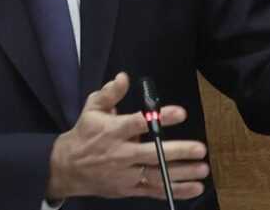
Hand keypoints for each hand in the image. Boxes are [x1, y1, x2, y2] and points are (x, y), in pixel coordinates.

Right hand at [46, 72, 209, 200]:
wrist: (67, 168)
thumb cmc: (84, 134)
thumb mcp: (92, 108)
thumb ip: (110, 93)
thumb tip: (124, 77)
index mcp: (112, 132)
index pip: (138, 123)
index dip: (160, 118)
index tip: (180, 113)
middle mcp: (120, 154)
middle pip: (152, 154)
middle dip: (178, 152)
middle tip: (200, 148)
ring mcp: (125, 174)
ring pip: (156, 175)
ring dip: (182, 174)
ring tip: (202, 168)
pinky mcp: (129, 188)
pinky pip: (154, 191)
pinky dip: (175, 191)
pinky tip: (195, 188)